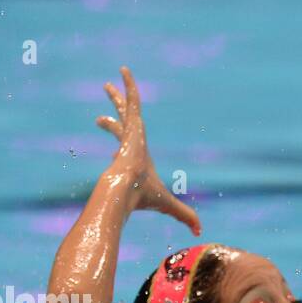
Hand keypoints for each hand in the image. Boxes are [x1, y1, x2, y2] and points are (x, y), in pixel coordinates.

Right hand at [96, 66, 200, 235]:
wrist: (125, 189)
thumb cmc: (144, 197)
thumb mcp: (169, 205)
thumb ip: (185, 215)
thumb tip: (200, 232)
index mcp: (136, 159)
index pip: (126, 147)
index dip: (119, 147)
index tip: (111, 147)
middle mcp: (130, 144)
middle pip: (120, 126)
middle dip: (112, 118)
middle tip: (101, 112)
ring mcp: (129, 133)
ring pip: (125, 109)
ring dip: (118, 96)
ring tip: (108, 85)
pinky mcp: (131, 125)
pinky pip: (132, 99)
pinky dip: (129, 85)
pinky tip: (125, 70)